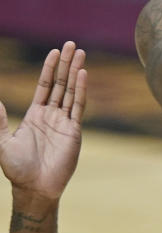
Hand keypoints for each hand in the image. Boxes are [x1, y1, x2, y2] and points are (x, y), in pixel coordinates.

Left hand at [0, 42, 86, 201]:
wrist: (34, 188)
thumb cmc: (16, 168)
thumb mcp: (2, 142)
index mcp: (36, 115)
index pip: (45, 86)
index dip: (49, 69)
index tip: (54, 52)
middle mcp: (52, 115)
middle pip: (61, 83)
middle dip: (66, 64)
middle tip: (71, 44)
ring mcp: (65, 122)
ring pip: (71, 90)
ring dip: (75, 71)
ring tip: (81, 53)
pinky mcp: (74, 131)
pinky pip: (78, 106)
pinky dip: (81, 90)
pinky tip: (83, 75)